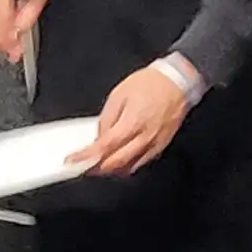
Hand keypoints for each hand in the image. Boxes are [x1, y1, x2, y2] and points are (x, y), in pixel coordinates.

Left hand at [76, 63, 191, 179]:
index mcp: (132, 123)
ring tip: (98, 164)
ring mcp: (154, 145)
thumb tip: (99, 136)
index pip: (104, 147)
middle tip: (83, 166)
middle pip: (115, 164)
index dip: (86, 156)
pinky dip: (126, 166)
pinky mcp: (161, 146)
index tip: (73, 160)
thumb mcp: (119, 94)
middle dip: (96, 168)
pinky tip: (118, 160)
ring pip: (128, 168)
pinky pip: (141, 163)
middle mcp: (144, 138)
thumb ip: (107, 119)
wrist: (178, 82)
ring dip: (111, 170)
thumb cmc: (151, 84)